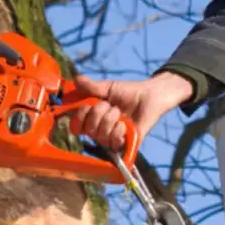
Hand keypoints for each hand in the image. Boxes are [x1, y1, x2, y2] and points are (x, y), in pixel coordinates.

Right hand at [67, 71, 194, 149]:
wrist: (149, 96)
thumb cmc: (127, 92)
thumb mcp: (107, 87)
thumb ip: (91, 86)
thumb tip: (76, 80)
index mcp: (92, 117)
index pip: (75, 126)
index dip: (78, 118)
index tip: (86, 106)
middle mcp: (99, 130)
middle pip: (88, 130)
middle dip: (98, 114)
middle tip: (110, 105)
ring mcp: (112, 138)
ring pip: (100, 136)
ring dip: (110, 120)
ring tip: (120, 112)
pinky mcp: (125, 143)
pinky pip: (114, 142)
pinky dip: (118, 130)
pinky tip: (125, 123)